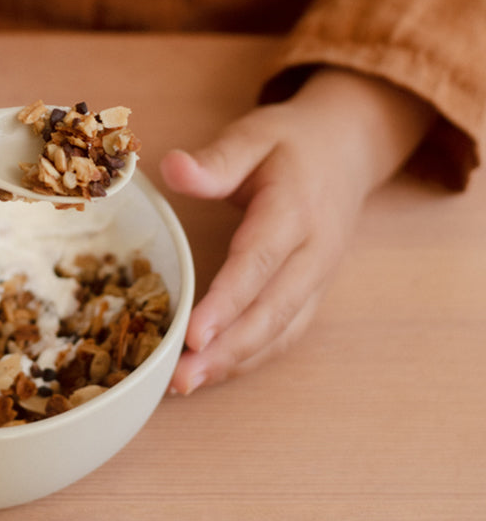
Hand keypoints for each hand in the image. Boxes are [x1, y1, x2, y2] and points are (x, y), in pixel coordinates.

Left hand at [159, 67, 432, 392]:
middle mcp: (313, 251)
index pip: (259, 261)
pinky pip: (286, 332)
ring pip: (282, 330)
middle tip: (181, 377)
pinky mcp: (312, 291)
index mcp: (294, 210)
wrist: (347, 149)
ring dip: (236, 362)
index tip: (195, 335)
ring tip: (187, 385)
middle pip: (273, 309)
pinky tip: (213, 372)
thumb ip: (215, 160)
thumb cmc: (290, 143)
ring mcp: (318, 276)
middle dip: (228, 348)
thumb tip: (174, 169)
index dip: (228, 301)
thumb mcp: (252, 135)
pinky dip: (251, 357)